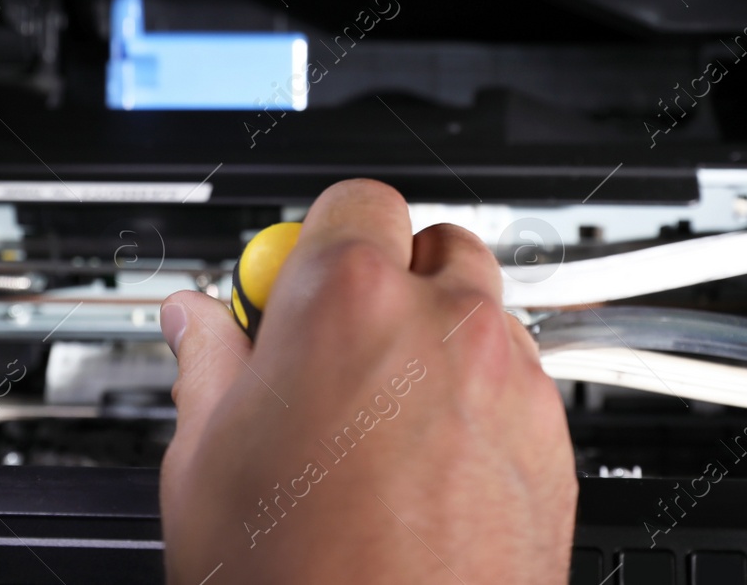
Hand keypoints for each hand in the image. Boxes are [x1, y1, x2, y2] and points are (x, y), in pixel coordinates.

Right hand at [159, 179, 576, 584]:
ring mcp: (508, 383)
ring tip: (379, 418)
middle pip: (428, 244)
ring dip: (436, 338)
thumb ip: (205, 364)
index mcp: (346, 303)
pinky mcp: (551, 442)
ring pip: (480, 311)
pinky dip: (480, 400)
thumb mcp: (203, 466)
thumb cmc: (298, 583)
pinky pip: (518, 382)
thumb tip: (194, 322)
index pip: (351, 200)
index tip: (291, 284)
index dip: (316, 238)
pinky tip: (425, 466)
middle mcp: (442, 325)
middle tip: (335, 346)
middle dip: (385, 279)